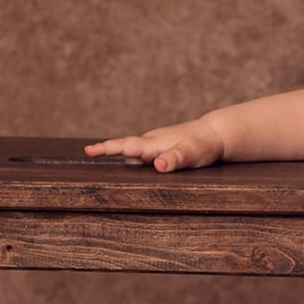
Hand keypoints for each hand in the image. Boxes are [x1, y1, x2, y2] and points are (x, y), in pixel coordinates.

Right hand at [85, 117, 222, 171]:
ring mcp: (156, 147)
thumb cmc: (203, 145)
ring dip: (118, 156)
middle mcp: (151, 143)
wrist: (216, 135)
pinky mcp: (162, 152)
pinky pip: (143, 157)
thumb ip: (174, 159)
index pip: (125, 146)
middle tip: (86, 154)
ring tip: (98, 161)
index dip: (106, 148)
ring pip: (133, 154)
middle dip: (105, 151)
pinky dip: (133, 161)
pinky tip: (129, 169)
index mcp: (153, 143)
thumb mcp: (190, 155)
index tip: (87, 151)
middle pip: (124, 148)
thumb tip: (158, 165)